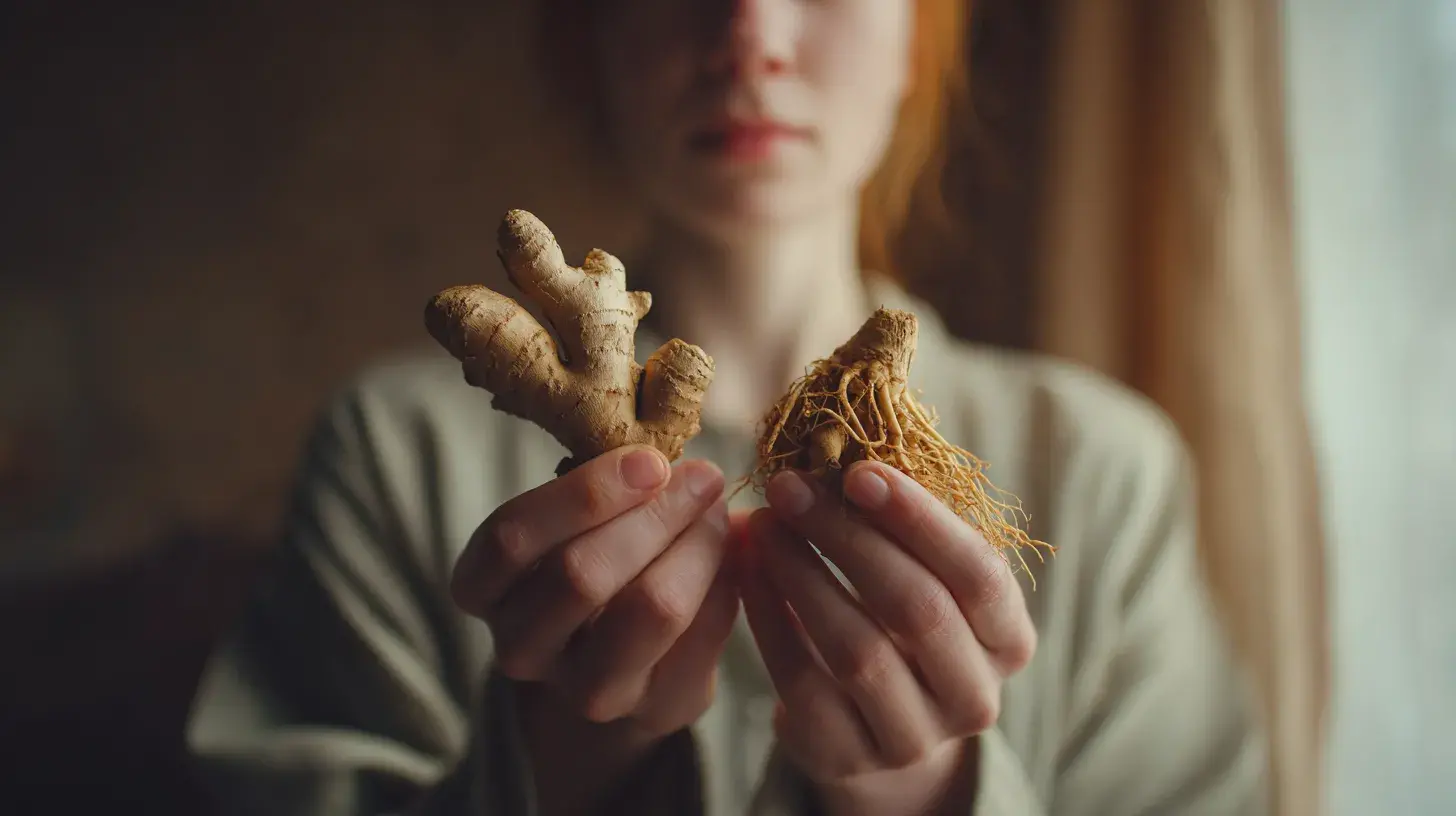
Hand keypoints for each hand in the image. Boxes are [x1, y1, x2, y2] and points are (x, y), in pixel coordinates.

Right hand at [451, 445, 737, 737]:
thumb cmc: (594, 563)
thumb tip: (680, 465)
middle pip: (582, 574)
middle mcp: (520, 648)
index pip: (512, 539)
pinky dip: (726, 582)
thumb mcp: (574, 524)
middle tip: (703, 477)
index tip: (649, 460)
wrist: (622, 663)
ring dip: (696, 546)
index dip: (584, 493)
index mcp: (481, 588)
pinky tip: (735, 554)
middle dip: (655, 513)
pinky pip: (702, 634)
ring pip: (649, 609)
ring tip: (719, 512)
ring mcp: (584, 690)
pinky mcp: (655, 708)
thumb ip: (607, 491)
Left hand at [738, 461, 1036, 815]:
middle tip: (790, 487)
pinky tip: (748, 572)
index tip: (860, 470)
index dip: (920, 519)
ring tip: (763, 523)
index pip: (979, 573)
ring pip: (856, 649)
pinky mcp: (848, 757)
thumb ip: (905, 527)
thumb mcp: (927, 578)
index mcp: (1009, 640)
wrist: (880, 724)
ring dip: (801, 574)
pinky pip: (801, 683)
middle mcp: (975, 696)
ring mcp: (914, 737)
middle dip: (848, 538)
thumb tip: (838, 447)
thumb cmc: (904, 621)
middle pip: (917, 609)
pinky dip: (769, 620)